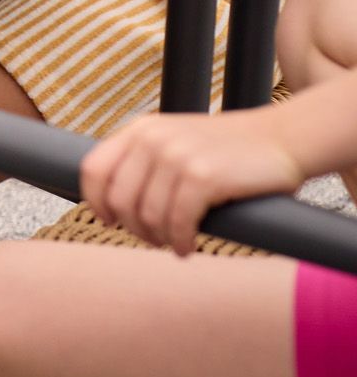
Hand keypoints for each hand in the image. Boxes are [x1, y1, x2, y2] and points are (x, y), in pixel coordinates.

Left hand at [82, 107, 302, 254]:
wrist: (283, 138)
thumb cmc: (229, 150)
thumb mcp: (176, 142)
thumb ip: (145, 161)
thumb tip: (114, 204)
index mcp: (141, 129)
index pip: (94, 169)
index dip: (95, 202)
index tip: (109, 221)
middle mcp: (152, 139)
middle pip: (120, 199)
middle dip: (134, 228)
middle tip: (154, 239)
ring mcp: (176, 155)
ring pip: (148, 215)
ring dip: (160, 238)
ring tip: (175, 243)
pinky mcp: (203, 176)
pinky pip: (177, 221)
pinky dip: (179, 241)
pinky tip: (187, 247)